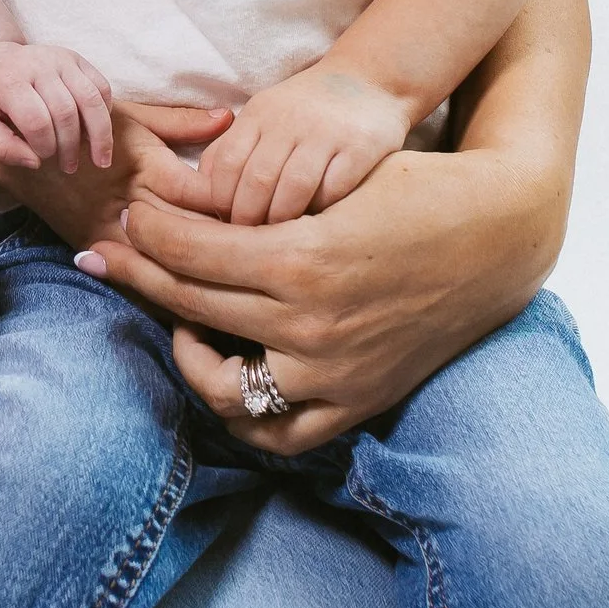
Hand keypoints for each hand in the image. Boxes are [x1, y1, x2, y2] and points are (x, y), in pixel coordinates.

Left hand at [0, 42, 114, 174]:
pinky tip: (98, 132)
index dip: (44, 146)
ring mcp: (60, 58)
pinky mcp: (76, 59)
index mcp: (9, 80)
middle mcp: (38, 64)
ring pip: (91, 98)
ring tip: (100, 160)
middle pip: (66, 112)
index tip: (41, 158)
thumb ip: (0, 147)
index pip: (36, 120)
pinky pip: (101, 86)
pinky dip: (105, 112)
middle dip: (70, 146)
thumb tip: (35, 163)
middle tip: (68, 167)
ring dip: (100, 134)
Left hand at [81, 134, 572, 456]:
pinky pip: (278, 430)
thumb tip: (183, 197)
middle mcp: (310, 324)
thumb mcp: (337, 177)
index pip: (190, 250)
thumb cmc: (417, 188)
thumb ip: (262, 196)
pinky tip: (225, 368)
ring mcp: (333, 372)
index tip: (126, 216)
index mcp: (302, 258)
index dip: (146, 230)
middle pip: (191, 303)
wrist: (500, 237)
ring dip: (184, 349)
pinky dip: (242, 408)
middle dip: (139, 273)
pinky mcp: (357, 400)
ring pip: (222, 381)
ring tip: (175, 318)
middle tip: (108, 256)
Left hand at [198, 62, 412, 226]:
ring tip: (281, 243)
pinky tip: (319, 226)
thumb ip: (230, 151)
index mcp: (258, 113)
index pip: (225, 163)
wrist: (369, 78)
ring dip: (283, 220)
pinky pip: (335, 188)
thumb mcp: (261, 118)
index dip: (220, 201)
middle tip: (250, 246)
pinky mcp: (361, 146)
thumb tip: (196, 197)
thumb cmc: (304, 110)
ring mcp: (326, 132)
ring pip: (293, 187)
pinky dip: (322, 211)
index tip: (223, 226)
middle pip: (256, 180)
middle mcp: (289, 120)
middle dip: (249, 219)